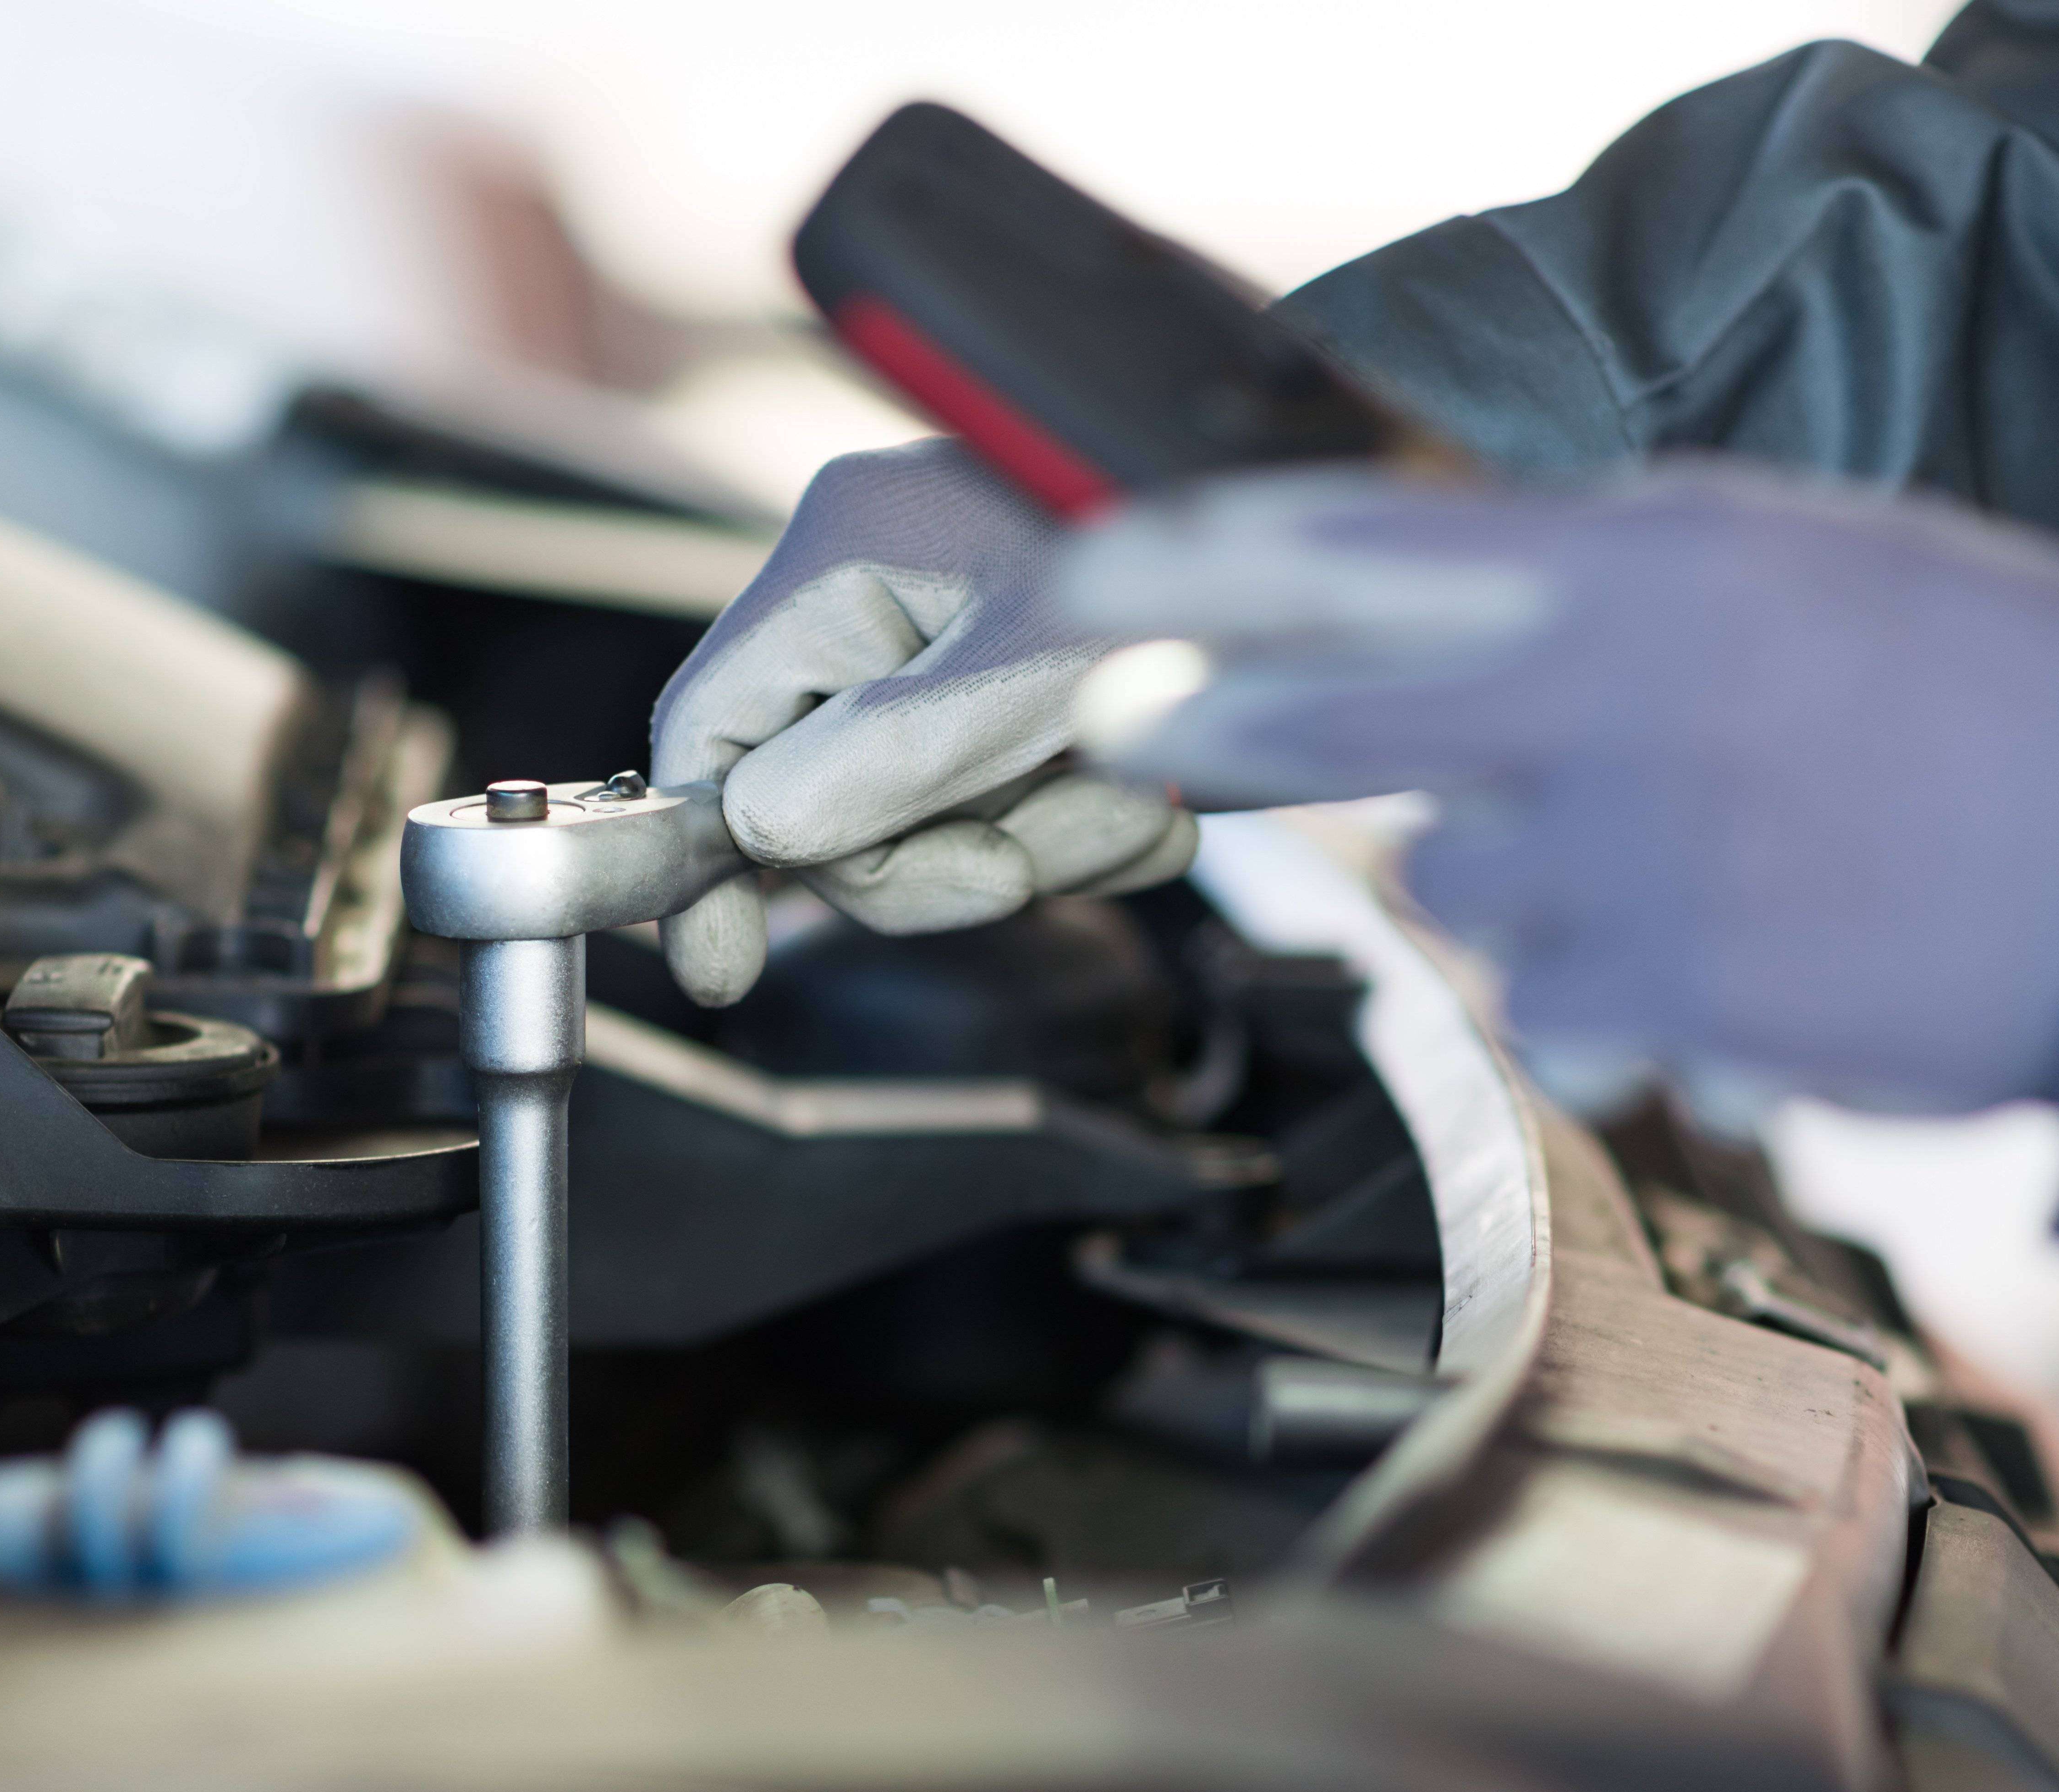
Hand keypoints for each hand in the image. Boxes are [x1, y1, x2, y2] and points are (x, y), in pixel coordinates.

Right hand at [650, 440, 1198, 1005]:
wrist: (1353, 574)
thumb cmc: (1202, 584)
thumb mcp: (1036, 676)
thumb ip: (890, 758)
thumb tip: (759, 837)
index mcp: (847, 554)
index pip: (712, 725)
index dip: (705, 854)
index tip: (723, 970)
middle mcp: (886, 593)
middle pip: (826, 799)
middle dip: (937, 853)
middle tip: (1025, 862)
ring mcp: (960, 650)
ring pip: (936, 822)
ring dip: (1042, 845)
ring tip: (1136, 799)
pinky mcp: (1033, 700)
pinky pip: (1017, 813)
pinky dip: (1091, 830)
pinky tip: (1160, 797)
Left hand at [1064, 464, 2058, 1111]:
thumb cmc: (2009, 693)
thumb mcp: (1808, 556)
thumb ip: (1625, 568)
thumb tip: (1481, 586)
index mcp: (1645, 575)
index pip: (1348, 551)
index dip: (1185, 566)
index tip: (1079, 577)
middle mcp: (1602, 718)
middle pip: (1321, 728)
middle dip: (1229, 730)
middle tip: (1169, 725)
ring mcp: (1621, 879)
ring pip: (1451, 890)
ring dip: (1516, 881)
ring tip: (1681, 858)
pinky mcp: (1658, 1013)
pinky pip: (1543, 1004)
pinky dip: (1599, 989)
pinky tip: (1723, 951)